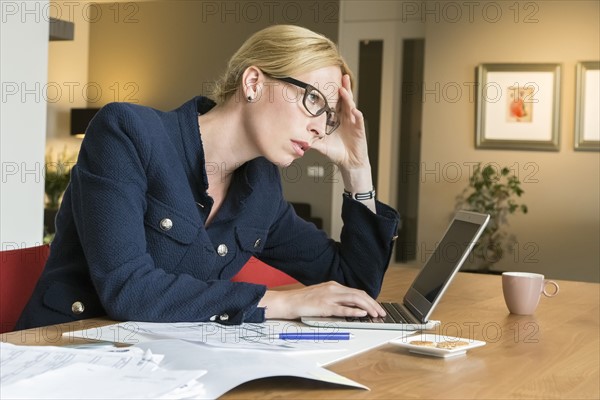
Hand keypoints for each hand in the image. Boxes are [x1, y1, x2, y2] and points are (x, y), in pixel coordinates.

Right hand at [258, 281, 385, 319]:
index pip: (356, 292)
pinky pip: (342, 309)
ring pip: (354, 299)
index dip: (369, 300)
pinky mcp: (324, 306)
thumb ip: (335, 299)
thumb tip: (350, 307)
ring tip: (376, 314)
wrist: (288, 301)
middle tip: (381, 312)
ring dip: (368, 307)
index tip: (377, 307)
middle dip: (373, 303)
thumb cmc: (303, 300)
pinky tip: (361, 314)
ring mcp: (329, 297)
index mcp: (333, 286)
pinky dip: (354, 311)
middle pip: (359, 294)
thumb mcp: (322, 296)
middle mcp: (333, 289)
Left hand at [311, 74, 369, 170]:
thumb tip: (296, 136)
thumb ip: (310, 139)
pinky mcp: (359, 130)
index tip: (326, 81)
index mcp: (337, 118)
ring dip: (348, 98)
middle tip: (342, 75)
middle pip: (345, 100)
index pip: (335, 102)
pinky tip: (355, 111)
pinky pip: (359, 121)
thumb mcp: (320, 144)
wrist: (348, 162)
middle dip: (344, 87)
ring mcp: (353, 122)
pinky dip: (357, 116)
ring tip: (344, 89)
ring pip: (352, 107)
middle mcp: (346, 117)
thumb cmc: (336, 151)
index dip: (332, 92)